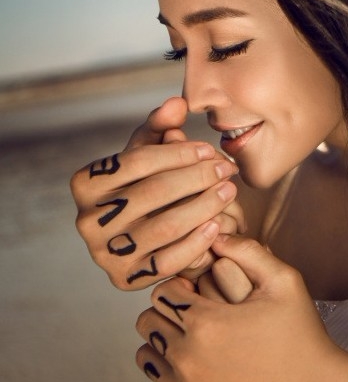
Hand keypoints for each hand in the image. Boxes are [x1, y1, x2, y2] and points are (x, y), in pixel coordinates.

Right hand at [71, 97, 245, 289]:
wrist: (135, 239)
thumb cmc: (144, 186)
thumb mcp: (147, 155)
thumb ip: (160, 127)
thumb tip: (178, 103)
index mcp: (85, 184)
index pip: (136, 162)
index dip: (177, 153)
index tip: (208, 149)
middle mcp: (87, 220)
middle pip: (153, 193)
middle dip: (197, 178)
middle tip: (227, 169)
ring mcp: (105, 253)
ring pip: (165, 227)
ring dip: (204, 206)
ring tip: (229, 191)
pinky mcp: (126, 279)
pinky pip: (169, 261)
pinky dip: (197, 242)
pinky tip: (218, 224)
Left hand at [135, 236, 337, 381]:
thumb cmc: (302, 335)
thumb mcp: (285, 283)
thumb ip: (249, 251)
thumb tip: (215, 233)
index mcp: (205, 323)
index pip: (163, 293)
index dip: (182, 288)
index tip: (200, 293)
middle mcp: (187, 358)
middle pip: (148, 322)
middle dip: (169, 313)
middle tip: (198, 314)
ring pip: (147, 354)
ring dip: (166, 343)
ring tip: (197, 339)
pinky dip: (174, 373)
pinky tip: (204, 366)